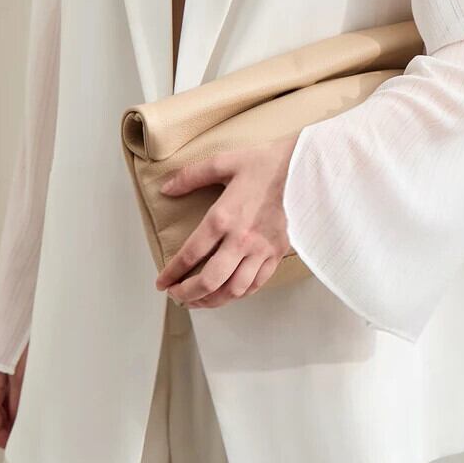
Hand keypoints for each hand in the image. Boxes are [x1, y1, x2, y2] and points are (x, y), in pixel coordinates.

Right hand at [0, 343, 27, 448]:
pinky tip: (35, 394)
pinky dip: (20, 398)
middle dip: (15, 425)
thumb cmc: (20, 336)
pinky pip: (9, 392)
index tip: (21, 444)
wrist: (23, 311)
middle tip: (33, 429)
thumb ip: (22, 402)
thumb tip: (25, 422)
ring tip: (37, 410)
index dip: (8, 440)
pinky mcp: (3, 368)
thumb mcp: (26, 375)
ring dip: (19, 410)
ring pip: (4, 405)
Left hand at [155, 132, 300, 308]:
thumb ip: (191, 176)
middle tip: (177, 295)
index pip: (190, 254)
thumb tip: (166, 189)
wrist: (302, 167)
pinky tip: (228, 292)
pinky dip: (238, 294)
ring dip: (212, 300)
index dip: (172, 273)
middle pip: (210, 281)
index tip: (161, 283)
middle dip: (188, 294)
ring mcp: (261, 249)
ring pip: (234, 290)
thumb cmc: (262, 162)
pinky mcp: (277, 253)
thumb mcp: (222, 161)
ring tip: (199, 300)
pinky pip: (256, 284)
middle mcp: (241, 239)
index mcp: (223, 217)